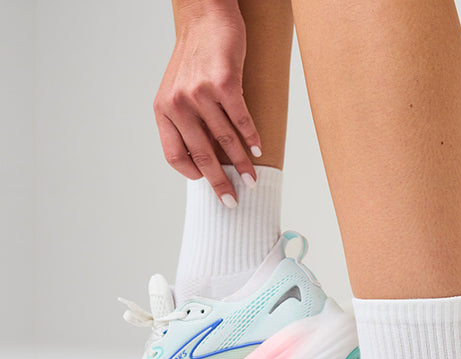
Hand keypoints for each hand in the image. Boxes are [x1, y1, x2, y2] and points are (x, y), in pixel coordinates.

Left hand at [154, 0, 261, 206]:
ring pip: (225, 140)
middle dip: (220, 183)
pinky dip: (252, 138)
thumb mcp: (177, 90)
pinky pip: (241, 120)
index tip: (206, 183)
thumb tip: (204, 156)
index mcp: (163, 110)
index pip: (175, 155)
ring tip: (252, 179)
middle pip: (202, 155)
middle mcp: (178, 104)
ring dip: (242, 165)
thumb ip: (186, 122)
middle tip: (231, 200)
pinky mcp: (223, 83)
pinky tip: (258, 150)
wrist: (205, 17)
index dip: (192, 173)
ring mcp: (200, 93)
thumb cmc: (194, 57)